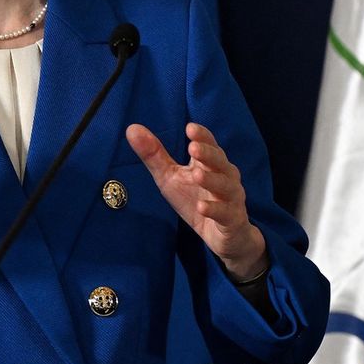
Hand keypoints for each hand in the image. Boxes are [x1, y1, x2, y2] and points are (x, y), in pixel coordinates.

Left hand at [125, 121, 266, 281]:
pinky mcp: (231, 220)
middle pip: (219, 161)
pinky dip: (214, 209)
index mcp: (210, 162)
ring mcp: (230, 198)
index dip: (202, 136)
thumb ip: (154, 155)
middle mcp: (225, 176)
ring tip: (196, 175)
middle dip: (208, 154)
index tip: (190, 127)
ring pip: (224, 186)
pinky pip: (224, 213)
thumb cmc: (195, 198)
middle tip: (193, 148)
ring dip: (211, 180)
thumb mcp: (170, 177)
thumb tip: (131, 128)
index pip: (209, 144)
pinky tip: (201, 207)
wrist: (223, 235)